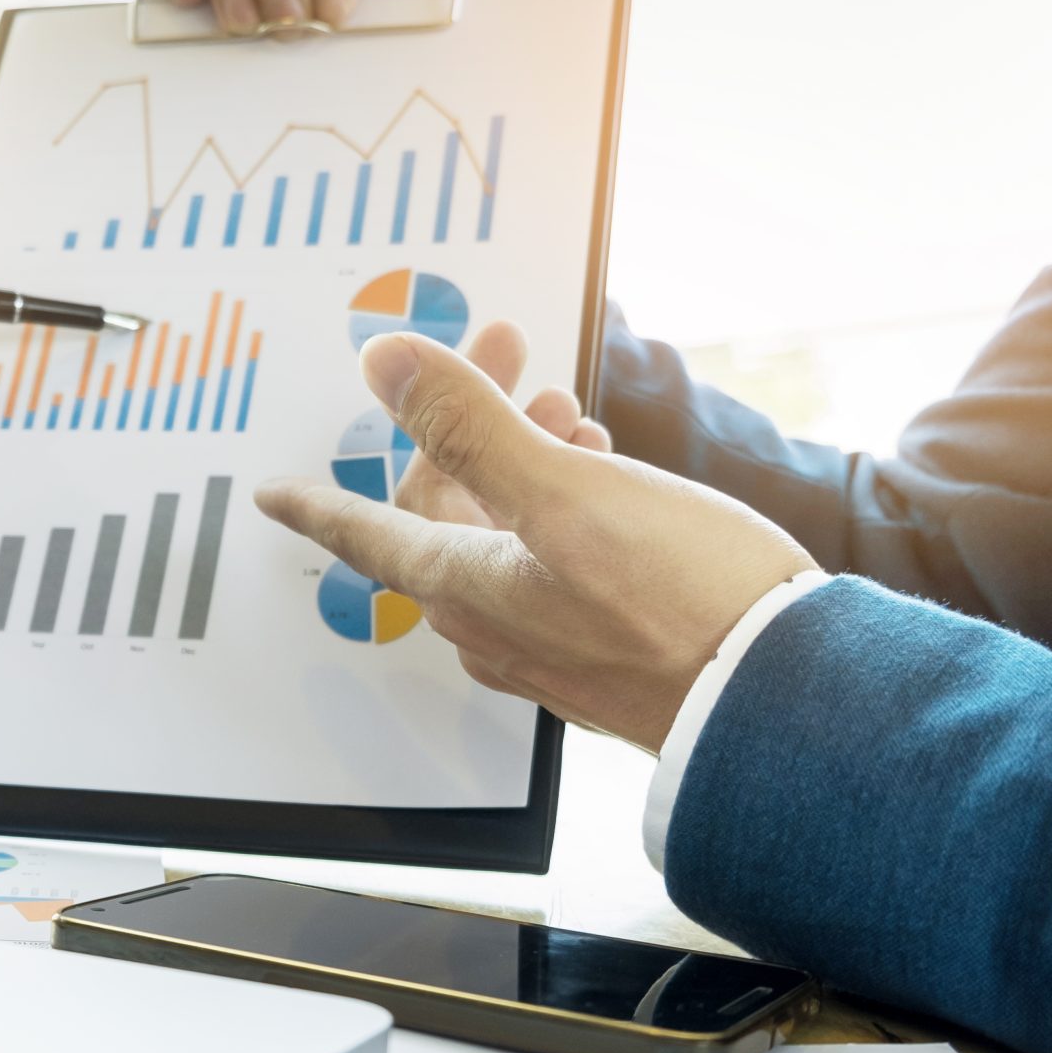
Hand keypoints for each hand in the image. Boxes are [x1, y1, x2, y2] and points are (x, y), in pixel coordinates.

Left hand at [254, 331, 815, 751]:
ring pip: (504, 534)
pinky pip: (551, 568)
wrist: (779, 704)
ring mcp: (549, 646)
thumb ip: (471, 425)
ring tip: (575, 412)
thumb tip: (386, 365)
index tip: (272, 493)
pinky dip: (561, 507)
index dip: (318, 502)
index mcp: (464, 587)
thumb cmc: (680, 601)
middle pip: (443, 513)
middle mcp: (493, 626)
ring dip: (525, 458)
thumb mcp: (565, 491)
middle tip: (511, 349)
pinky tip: (609, 477)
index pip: (365, 533)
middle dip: (468, 424)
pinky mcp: (604, 652)